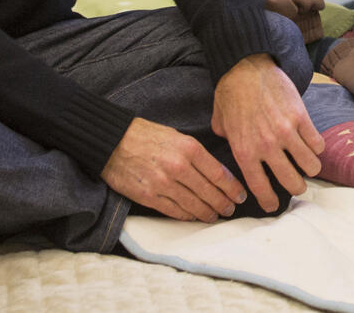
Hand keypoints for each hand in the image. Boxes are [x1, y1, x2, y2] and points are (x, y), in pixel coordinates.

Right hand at [101, 117, 245, 221]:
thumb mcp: (177, 136)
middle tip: (231, 210)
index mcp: (189, 148)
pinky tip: (194, 217)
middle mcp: (179, 167)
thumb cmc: (147, 135)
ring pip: (193, 205)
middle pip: (209, 192)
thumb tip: (215, 173)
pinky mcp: (148, 196)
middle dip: (223, 203)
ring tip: (215, 216)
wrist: (113, 141)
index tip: (240, 195)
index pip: (218, 174)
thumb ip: (196, 154)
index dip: (232, 188)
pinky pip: (174, 211)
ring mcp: (163, 183)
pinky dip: (187, 216)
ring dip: (207, 213)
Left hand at [210, 54, 324, 213]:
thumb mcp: (220, 126)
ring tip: (308, 166)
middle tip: (297, 185)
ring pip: (310, 165)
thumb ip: (229, 144)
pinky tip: (312, 145)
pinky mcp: (301, 117)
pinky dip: (316, 148)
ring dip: (310, 169)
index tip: (274, 205)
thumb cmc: (230, 95)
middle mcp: (267, 146)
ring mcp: (286, 132)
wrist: (246, 67)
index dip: (270, 201)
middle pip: (292, 182)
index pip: (261, 188)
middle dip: (296, 188)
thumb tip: (236, 153)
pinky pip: (317, 143)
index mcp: (245, 152)